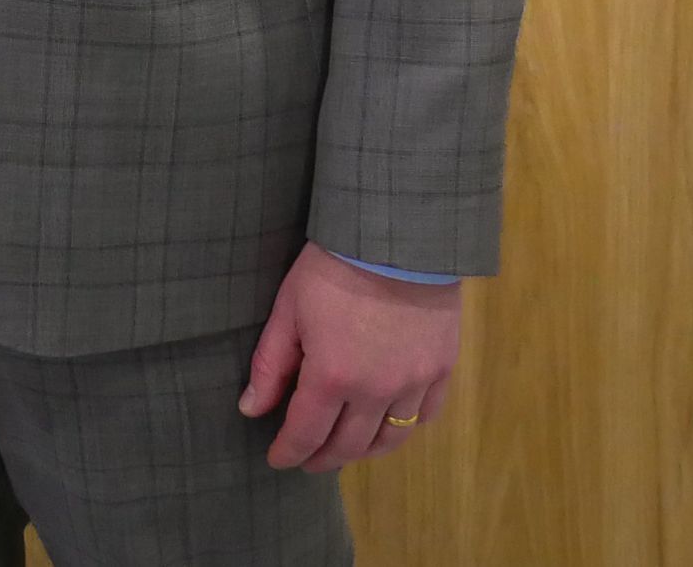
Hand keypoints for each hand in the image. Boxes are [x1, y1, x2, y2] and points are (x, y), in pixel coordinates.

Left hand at [238, 243, 459, 471]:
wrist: (396, 233)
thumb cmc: (333, 265)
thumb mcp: (289, 307)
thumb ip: (271, 364)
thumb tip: (251, 410)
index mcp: (332, 377)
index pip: (306, 434)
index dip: (289, 452)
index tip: (278, 459)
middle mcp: (376, 392)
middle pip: (348, 446)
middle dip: (323, 458)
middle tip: (309, 458)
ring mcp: (414, 383)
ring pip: (389, 439)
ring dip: (364, 450)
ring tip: (347, 446)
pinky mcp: (441, 368)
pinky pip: (424, 415)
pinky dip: (404, 425)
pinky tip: (389, 420)